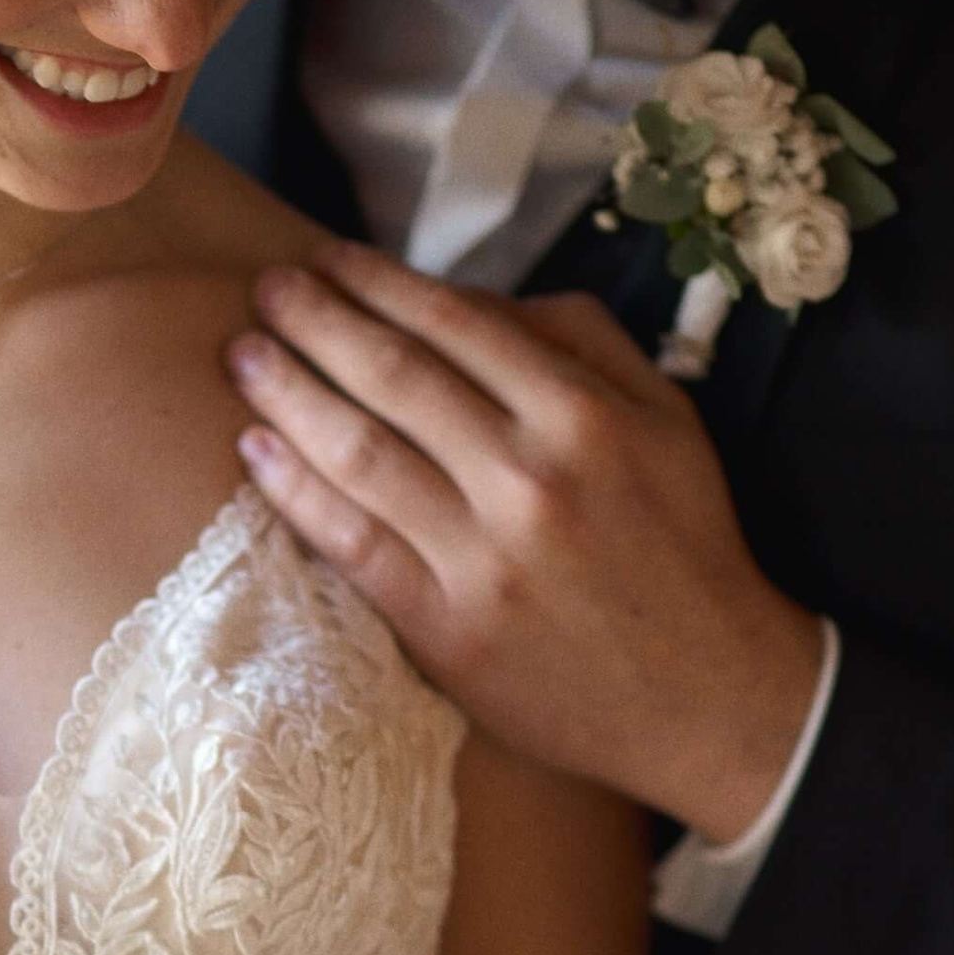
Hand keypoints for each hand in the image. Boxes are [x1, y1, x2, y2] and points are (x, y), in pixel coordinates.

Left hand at [226, 241, 825, 841]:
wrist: (710, 696)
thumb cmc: (680, 542)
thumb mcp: (664, 417)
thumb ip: (577, 340)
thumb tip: (468, 298)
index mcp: (583, 416)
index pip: (454, 324)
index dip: (378, 283)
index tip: (328, 258)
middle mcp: (530, 479)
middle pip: (393, 377)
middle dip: (316, 320)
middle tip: (268, 289)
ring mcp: (483, 558)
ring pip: (359, 452)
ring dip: (287, 393)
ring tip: (243, 354)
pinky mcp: (447, 629)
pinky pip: (352, 543)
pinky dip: (294, 491)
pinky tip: (255, 449)